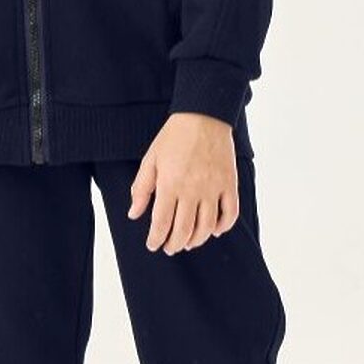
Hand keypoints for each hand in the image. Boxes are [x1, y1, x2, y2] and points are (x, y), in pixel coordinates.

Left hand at [127, 113, 239, 253]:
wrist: (204, 115)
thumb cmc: (174, 137)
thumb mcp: (150, 160)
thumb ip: (141, 188)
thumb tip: (134, 214)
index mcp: (170, 184)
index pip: (161, 223)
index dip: (156, 239)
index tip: (153, 245)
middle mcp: (192, 190)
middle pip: (184, 230)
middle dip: (175, 244)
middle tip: (169, 248)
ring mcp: (214, 188)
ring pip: (207, 227)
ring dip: (196, 240)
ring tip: (188, 243)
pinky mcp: (229, 184)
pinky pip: (230, 213)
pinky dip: (222, 227)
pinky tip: (213, 230)